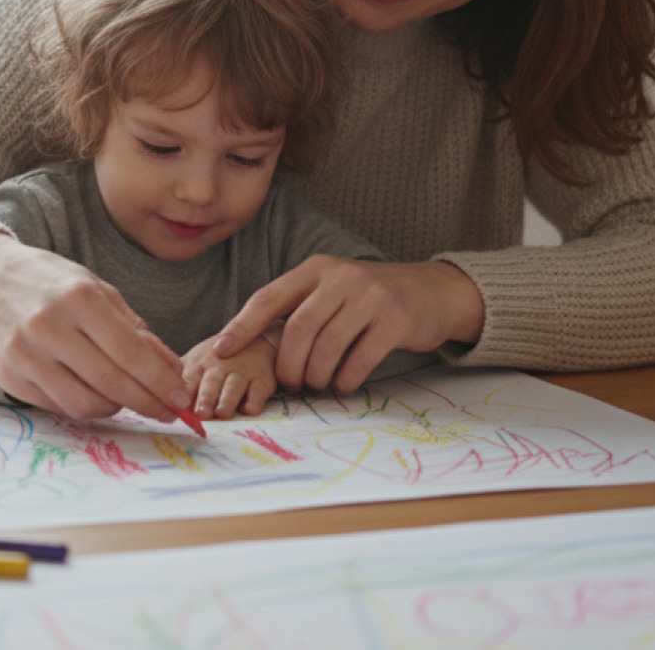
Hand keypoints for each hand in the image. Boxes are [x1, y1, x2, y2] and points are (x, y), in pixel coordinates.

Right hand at [0, 232, 190, 422]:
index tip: (182, 396)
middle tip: (168, 410)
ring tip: (129, 398)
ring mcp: (24, 355)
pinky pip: (59, 406)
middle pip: (111, 383)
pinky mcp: (8, 378)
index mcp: (78, 298)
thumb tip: (171, 370)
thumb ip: (135, 329)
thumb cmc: (49, 283)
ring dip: (117, 408)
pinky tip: (96, 395)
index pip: (130, 352)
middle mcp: (48, 327)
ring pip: (85, 404)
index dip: (161, 381)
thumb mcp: (97, 290)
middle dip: (148, 402)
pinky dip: (85, 406)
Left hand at [181, 332, 278, 418]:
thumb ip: (180, 381)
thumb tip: (156, 401)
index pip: (188, 380)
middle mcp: (220, 367)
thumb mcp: (196, 361)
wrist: (256, 339)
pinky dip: (255, 400)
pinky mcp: (262, 380)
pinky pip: (259, 390)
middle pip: (211, 383)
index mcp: (199, 364)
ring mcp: (242, 372)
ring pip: (234, 386)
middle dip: (205, 397)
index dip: (182, 392)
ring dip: (227, 399)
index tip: (177, 406)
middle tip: (200, 413)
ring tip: (222, 412)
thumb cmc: (219, 357)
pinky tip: (250, 408)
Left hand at [211, 256, 482, 393]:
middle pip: (298, 329)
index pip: (269, 296)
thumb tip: (250, 345)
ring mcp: (371, 296)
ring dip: (315, 376)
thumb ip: (300, 309)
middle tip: (290, 385)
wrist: (432, 292)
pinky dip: (345, 379)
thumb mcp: (333, 290)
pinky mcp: (396, 319)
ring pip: (327, 347)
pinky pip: (359, 359)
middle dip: (288, 366)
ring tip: (317, 385)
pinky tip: (344, 383)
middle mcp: (341, 277)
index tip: (222, 350)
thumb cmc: (371, 299)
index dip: (242, 325)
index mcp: (317, 269)